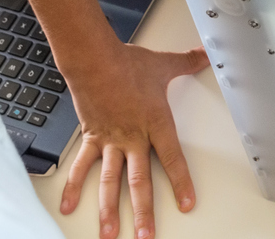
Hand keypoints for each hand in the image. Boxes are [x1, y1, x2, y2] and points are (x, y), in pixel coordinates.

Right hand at [60, 42, 209, 238]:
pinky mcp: (91, 139)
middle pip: (140, 180)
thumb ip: (186, 63)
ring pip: (111, 182)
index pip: (173, 158)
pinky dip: (74, 187)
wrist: (93, 59)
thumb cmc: (127, 63)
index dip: (180, 182)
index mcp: (156, 123)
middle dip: (144, 211)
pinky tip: (70, 207)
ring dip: (109, 210)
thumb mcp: (163, 64)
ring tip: (110, 233)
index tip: (186, 204)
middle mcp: (133, 138)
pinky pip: (82, 167)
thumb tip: (204, 54)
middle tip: (146, 235)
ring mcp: (110, 141)